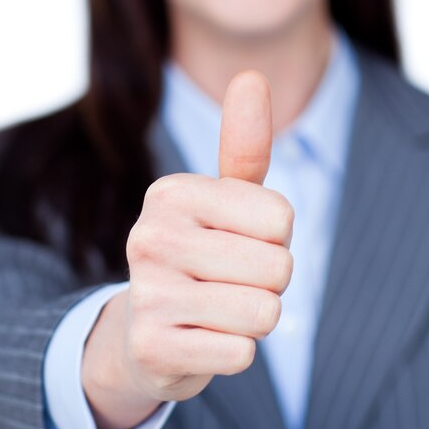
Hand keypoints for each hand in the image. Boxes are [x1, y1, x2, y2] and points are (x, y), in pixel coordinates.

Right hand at [82, 71, 293, 428]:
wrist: (148, 332)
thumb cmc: (200, 258)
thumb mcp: (221, 203)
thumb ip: (242, 146)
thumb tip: (251, 75)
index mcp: (170, 193)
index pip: (281, 218)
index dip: (275, 239)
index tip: (236, 244)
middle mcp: (149, 237)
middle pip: (279, 267)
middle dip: (268, 283)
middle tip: (227, 284)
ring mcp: (147, 294)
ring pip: (265, 313)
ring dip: (253, 319)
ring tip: (216, 311)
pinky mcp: (153, 349)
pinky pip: (242, 353)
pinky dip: (233, 353)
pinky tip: (201, 341)